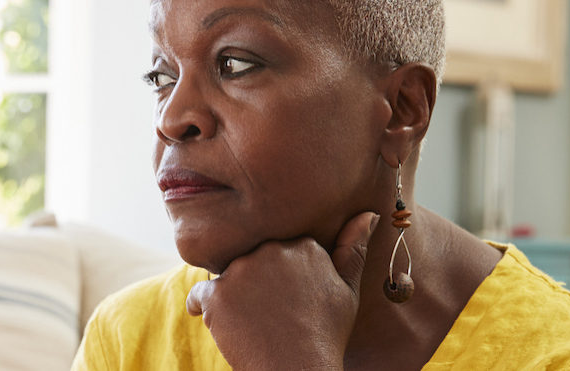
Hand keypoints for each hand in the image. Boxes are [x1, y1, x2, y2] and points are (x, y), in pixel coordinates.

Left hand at [186, 211, 378, 370]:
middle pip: (250, 259)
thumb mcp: (348, 291)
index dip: (279, 277)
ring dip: (232, 296)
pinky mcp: (218, 294)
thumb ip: (354, 249)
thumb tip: (369, 214)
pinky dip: (203, 308)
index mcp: (303, 244)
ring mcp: (242, 270)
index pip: (277, 250)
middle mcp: (271, 249)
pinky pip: (199, 294)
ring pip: (226, 276)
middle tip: (269, 314)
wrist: (299, 370)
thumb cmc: (326, 335)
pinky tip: (222, 325)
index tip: (286, 300)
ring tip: (252, 323)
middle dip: (254, 282)